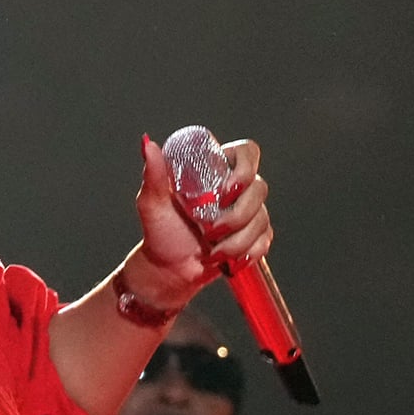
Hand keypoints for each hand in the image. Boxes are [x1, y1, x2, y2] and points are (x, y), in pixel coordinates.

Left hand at [130, 132, 273, 306]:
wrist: (168, 269)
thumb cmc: (160, 233)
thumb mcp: (153, 203)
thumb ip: (153, 175)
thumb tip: (149, 145)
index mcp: (216, 170)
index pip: (247, 152)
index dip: (244, 169)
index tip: (225, 191)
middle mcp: (235, 188)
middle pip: (259, 188)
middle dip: (237, 216)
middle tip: (210, 230)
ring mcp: (247, 211)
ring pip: (262, 218)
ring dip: (238, 240)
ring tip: (213, 252)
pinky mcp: (253, 235)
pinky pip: (264, 240)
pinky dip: (247, 252)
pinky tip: (228, 259)